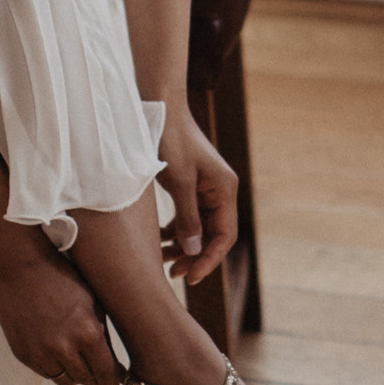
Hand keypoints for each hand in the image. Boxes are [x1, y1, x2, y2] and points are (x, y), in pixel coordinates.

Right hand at [0, 245, 119, 384]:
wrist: (21, 268)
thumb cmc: (63, 279)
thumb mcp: (93, 302)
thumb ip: (103, 335)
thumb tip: (115, 366)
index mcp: (88, 334)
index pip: (106, 375)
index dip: (112, 382)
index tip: (113, 383)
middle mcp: (64, 348)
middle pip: (86, 381)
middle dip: (94, 376)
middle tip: (96, 366)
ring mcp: (41, 353)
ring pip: (65, 380)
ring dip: (73, 372)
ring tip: (74, 354)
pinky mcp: (23, 354)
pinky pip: (45, 372)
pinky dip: (53, 366)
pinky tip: (55, 347)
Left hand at [156, 101, 238, 283]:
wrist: (159, 108)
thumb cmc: (170, 140)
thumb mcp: (178, 182)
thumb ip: (187, 218)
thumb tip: (194, 252)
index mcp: (224, 189)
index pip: (225, 235)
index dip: (209, 259)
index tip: (191, 276)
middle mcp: (219, 191)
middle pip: (213, 235)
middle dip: (195, 256)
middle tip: (174, 275)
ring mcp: (205, 189)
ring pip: (199, 228)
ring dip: (183, 246)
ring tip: (163, 262)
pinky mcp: (190, 187)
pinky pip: (188, 217)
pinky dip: (175, 231)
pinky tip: (160, 242)